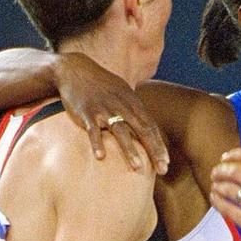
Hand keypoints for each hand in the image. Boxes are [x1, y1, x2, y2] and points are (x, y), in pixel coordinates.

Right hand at [54, 53, 168, 173]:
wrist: (75, 70)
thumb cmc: (102, 85)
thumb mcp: (123, 94)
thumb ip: (135, 110)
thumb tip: (146, 128)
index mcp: (133, 103)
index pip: (151, 126)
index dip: (159, 145)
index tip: (166, 163)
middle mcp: (122, 106)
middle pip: (142, 130)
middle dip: (153, 151)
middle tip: (162, 170)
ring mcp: (105, 109)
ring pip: (120, 131)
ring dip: (130, 150)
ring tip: (138, 167)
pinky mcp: (87, 112)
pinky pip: (93, 130)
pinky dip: (97, 143)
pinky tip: (101, 157)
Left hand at [210, 148, 240, 240]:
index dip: (234, 154)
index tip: (226, 157)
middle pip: (236, 170)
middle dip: (221, 170)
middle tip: (215, 173)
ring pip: (229, 189)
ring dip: (218, 186)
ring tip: (215, 186)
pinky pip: (229, 210)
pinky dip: (218, 202)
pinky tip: (215, 200)